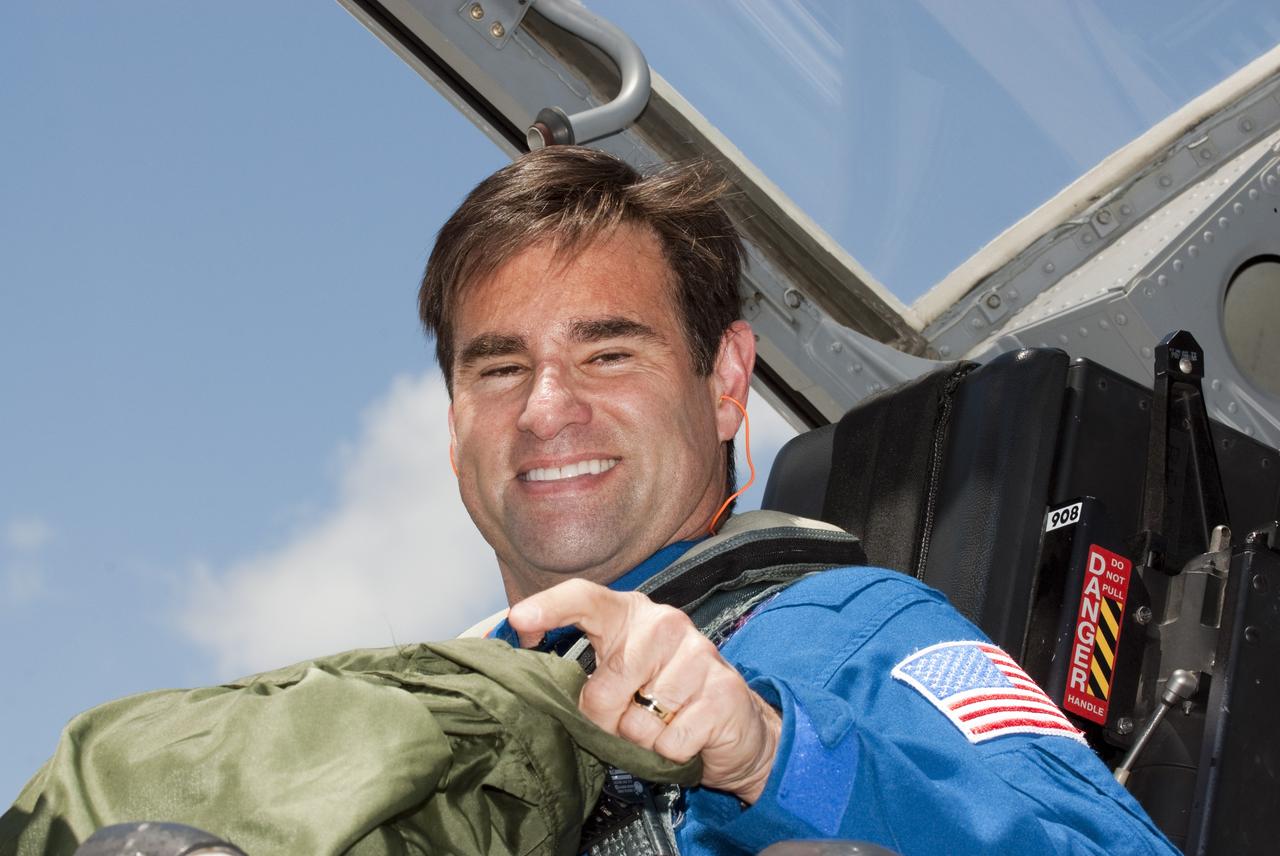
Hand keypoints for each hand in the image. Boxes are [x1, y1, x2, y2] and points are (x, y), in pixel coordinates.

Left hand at [508, 578, 780, 802]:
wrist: (735, 727)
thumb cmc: (663, 702)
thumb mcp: (619, 682)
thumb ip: (585, 679)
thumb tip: (541, 691)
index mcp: (630, 615)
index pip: (585, 597)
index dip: (550, 608)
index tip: (519, 622)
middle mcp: (665, 624)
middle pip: (605, 684)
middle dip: (605, 719)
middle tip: (625, 722)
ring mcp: (698, 655)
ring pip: (639, 719)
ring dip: (643, 738)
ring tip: (663, 724)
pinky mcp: (723, 691)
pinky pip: (671, 741)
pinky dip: (671, 753)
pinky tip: (688, 736)